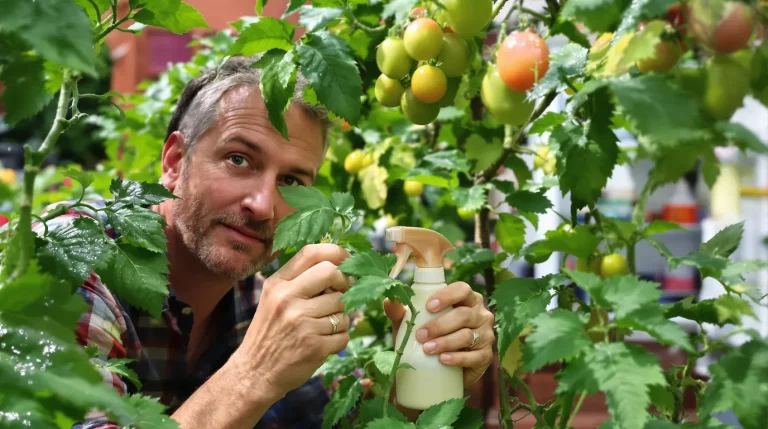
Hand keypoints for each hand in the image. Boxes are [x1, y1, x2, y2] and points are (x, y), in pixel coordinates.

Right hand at [231, 244, 351, 400]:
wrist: (254, 373)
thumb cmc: (269, 332)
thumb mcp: (273, 298)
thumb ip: (299, 280)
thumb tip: (338, 265)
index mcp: (278, 284)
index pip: (311, 253)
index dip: (337, 252)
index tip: (347, 260)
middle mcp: (288, 299)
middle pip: (332, 274)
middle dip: (345, 282)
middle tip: (341, 294)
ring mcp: (302, 323)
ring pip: (343, 307)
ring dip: (341, 317)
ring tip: (324, 326)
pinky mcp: (314, 346)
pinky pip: (344, 334)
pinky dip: (339, 339)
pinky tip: (324, 343)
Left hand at [385, 282, 494, 386]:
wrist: (436, 372)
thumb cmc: (427, 338)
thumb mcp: (411, 324)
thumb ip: (400, 311)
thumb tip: (388, 300)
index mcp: (466, 299)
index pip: (462, 289)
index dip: (447, 296)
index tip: (428, 307)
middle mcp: (480, 314)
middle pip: (464, 314)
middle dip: (440, 324)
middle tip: (421, 335)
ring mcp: (486, 335)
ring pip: (468, 335)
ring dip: (446, 342)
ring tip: (428, 349)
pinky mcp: (485, 357)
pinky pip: (475, 356)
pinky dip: (458, 358)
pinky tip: (444, 360)